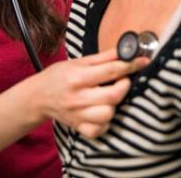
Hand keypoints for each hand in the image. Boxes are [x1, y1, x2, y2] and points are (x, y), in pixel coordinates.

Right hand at [32, 49, 147, 137]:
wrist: (37, 97)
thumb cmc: (58, 76)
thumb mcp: (78, 62)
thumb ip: (103, 58)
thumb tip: (126, 50)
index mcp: (77, 77)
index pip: (111, 71)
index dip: (131, 65)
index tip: (144, 61)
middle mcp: (77, 98)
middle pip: (113, 96)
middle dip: (125, 85)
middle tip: (123, 79)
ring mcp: (78, 115)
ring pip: (108, 114)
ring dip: (115, 104)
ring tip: (110, 96)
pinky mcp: (79, 127)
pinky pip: (100, 130)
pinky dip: (106, 122)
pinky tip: (102, 111)